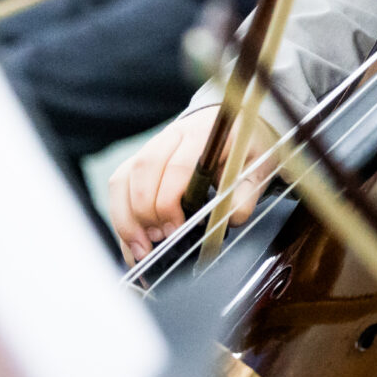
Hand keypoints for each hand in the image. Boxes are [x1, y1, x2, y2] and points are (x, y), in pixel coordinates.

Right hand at [107, 105, 262, 261]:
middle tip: (156, 245)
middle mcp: (171, 136)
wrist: (234, 125)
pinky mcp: (139, 162)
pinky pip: (119, 188)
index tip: (174, 231)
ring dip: (126, 218)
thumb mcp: (257, 168)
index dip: (169, 202)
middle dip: (143, 213)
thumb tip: (230, 219)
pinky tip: (133, 244)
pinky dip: (121, 218)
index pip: (176, 166)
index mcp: (202, 134)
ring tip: (141, 252)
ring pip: (123, 179)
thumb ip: (246, 194)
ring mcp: (151, 147)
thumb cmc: (244, 149)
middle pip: (142, 170)